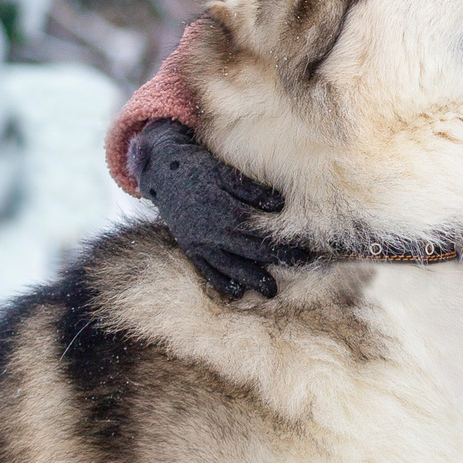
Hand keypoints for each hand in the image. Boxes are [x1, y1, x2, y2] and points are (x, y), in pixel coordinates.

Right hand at [128, 120, 311, 299]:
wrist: (161, 173)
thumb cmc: (197, 168)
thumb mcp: (224, 173)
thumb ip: (251, 191)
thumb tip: (280, 205)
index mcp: (222, 210)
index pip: (258, 232)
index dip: (280, 243)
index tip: (302, 250)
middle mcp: (211, 231)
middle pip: (248, 250)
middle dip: (275, 260)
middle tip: (299, 266)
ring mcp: (199, 243)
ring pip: (229, 266)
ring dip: (251, 279)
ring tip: (271, 291)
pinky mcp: (190, 249)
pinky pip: (207, 270)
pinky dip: (221, 283)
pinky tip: (237, 293)